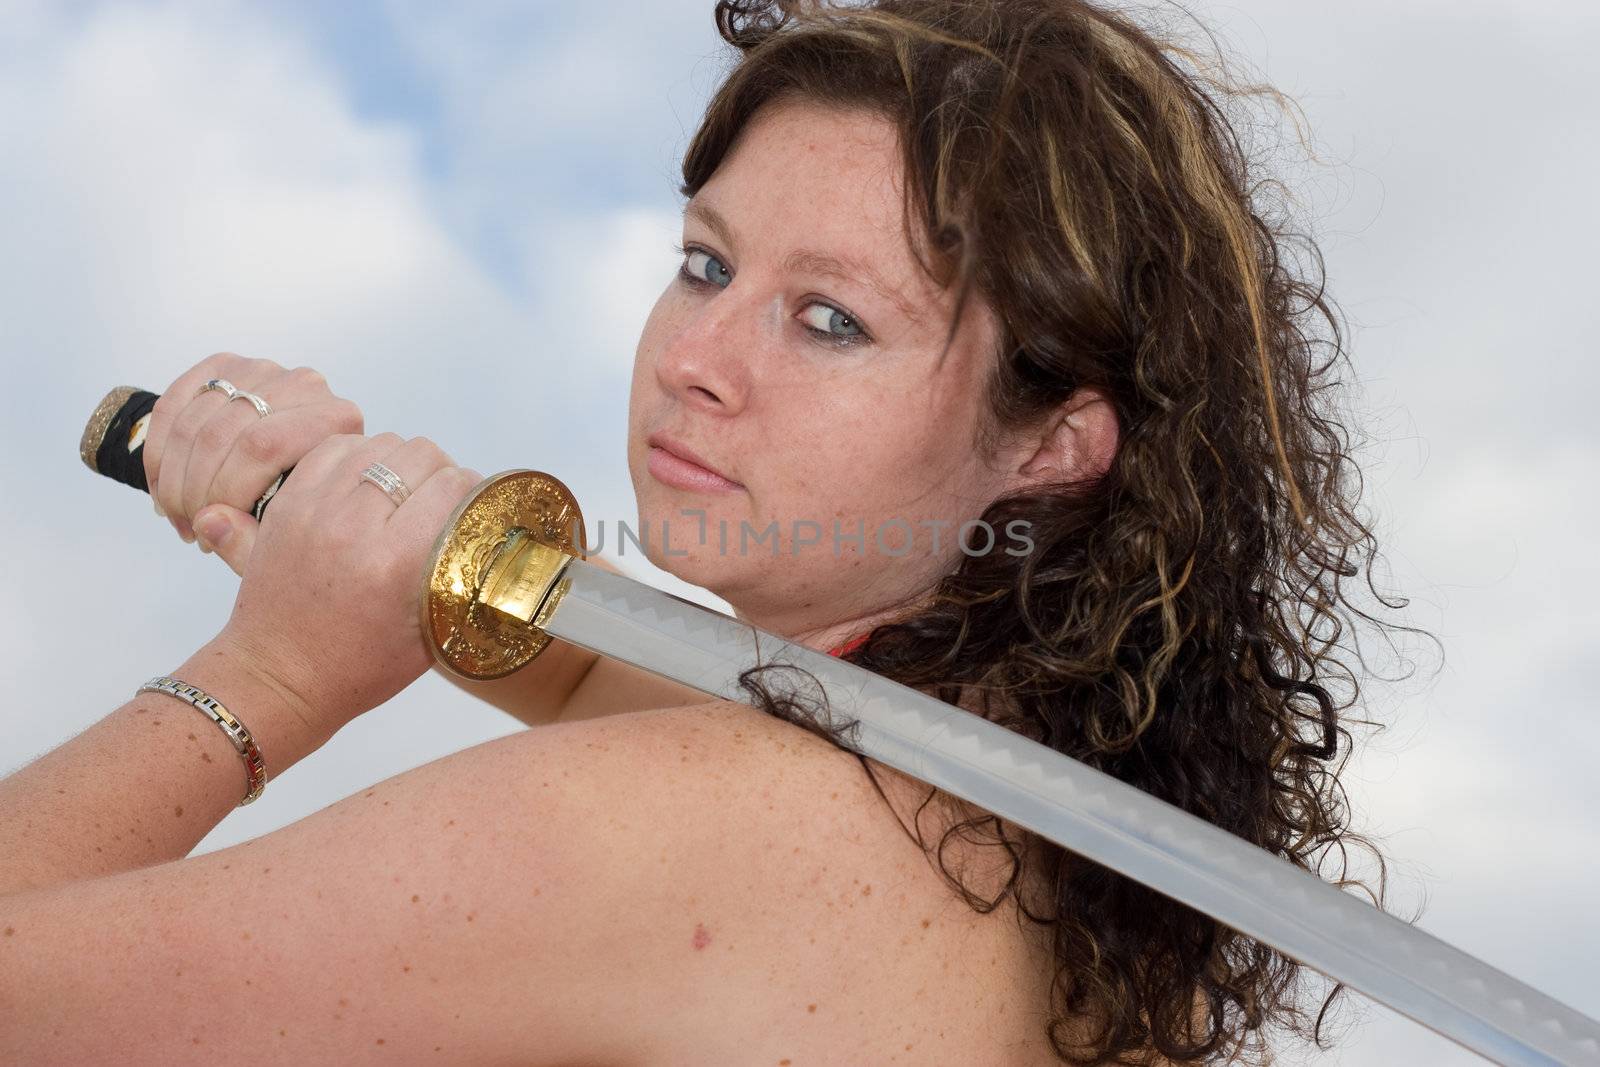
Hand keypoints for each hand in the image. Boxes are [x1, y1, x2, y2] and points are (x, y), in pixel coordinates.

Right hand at [140, 352, 363, 563]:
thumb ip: (261, 534)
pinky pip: (173, 404)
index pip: (261, 446)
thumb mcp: (299, 526)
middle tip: (191, 526)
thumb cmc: (309, 504)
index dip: (226, 489)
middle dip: (194, 489)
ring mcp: (263, 370)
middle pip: (223, 433)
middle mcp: (303, 384)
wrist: (306, 461)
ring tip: (178, 515)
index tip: (214, 525)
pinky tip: (163, 489)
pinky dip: (158, 451)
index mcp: (335, 418)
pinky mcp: (225, 365)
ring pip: (193, 421)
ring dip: (172, 477)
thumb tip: (208, 522)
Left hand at [210, 432, 484, 737]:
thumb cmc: (359, 667)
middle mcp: (353, 527)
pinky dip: (358, 453)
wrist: (279, 678)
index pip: (452, 486)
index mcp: (394, 562)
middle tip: (440, 496)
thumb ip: (463, 577)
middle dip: (440, 470)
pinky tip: (367, 478)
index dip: (472, 489)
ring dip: (400, 459)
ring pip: (378, 443)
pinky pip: (334, 448)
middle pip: (418, 454)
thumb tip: (488, 525)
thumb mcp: (430, 633)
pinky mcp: (288, 503)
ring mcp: (315, 510)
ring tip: (403, 487)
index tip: (473, 504)